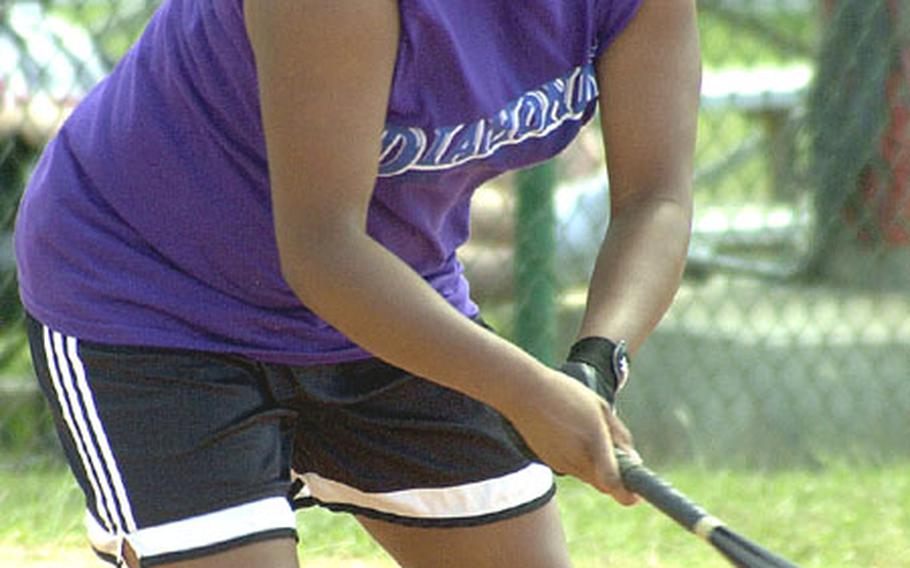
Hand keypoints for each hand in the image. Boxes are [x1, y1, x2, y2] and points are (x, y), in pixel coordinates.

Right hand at [506, 368, 639, 505]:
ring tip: (585, 432)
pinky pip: (571, 467)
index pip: (613, 484)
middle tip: (615, 453)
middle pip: (603, 484)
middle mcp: (577, 459)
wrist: (524, 392)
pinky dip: (577, 458)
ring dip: (594, 464)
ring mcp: (561, 463)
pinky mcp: (550, 461)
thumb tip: (634, 459)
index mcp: (593, 443)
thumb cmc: (565, 394)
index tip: (635, 492)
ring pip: (587, 475)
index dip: (628, 494)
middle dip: (613, 475)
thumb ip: (620, 435)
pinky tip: (569, 433)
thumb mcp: (600, 407)